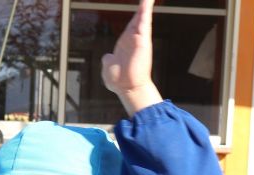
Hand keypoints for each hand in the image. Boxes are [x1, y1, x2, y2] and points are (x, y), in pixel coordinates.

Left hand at [100, 0, 162, 115]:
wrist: (127, 88)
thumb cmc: (119, 81)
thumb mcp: (108, 67)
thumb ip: (108, 60)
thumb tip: (107, 57)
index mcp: (125, 44)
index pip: (130, 27)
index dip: (134, 16)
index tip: (139, 7)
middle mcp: (133, 40)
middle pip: (138, 19)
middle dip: (142, 8)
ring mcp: (139, 39)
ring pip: (142, 18)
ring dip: (145, 6)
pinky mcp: (143, 40)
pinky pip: (144, 22)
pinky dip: (145, 11)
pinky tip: (147, 1)